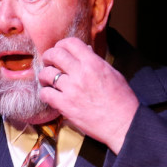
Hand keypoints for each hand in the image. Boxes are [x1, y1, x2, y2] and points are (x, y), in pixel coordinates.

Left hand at [38, 38, 139, 152]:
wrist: (122, 123)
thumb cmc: (121, 100)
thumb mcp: (113, 74)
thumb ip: (96, 61)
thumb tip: (86, 50)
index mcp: (94, 63)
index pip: (71, 43)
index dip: (61, 44)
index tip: (59, 50)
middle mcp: (81, 73)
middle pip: (55, 54)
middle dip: (48, 56)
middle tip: (47, 61)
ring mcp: (72, 89)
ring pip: (46, 74)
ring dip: (43, 75)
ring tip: (46, 80)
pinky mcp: (65, 105)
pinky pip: (46, 94)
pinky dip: (44, 94)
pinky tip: (49, 95)